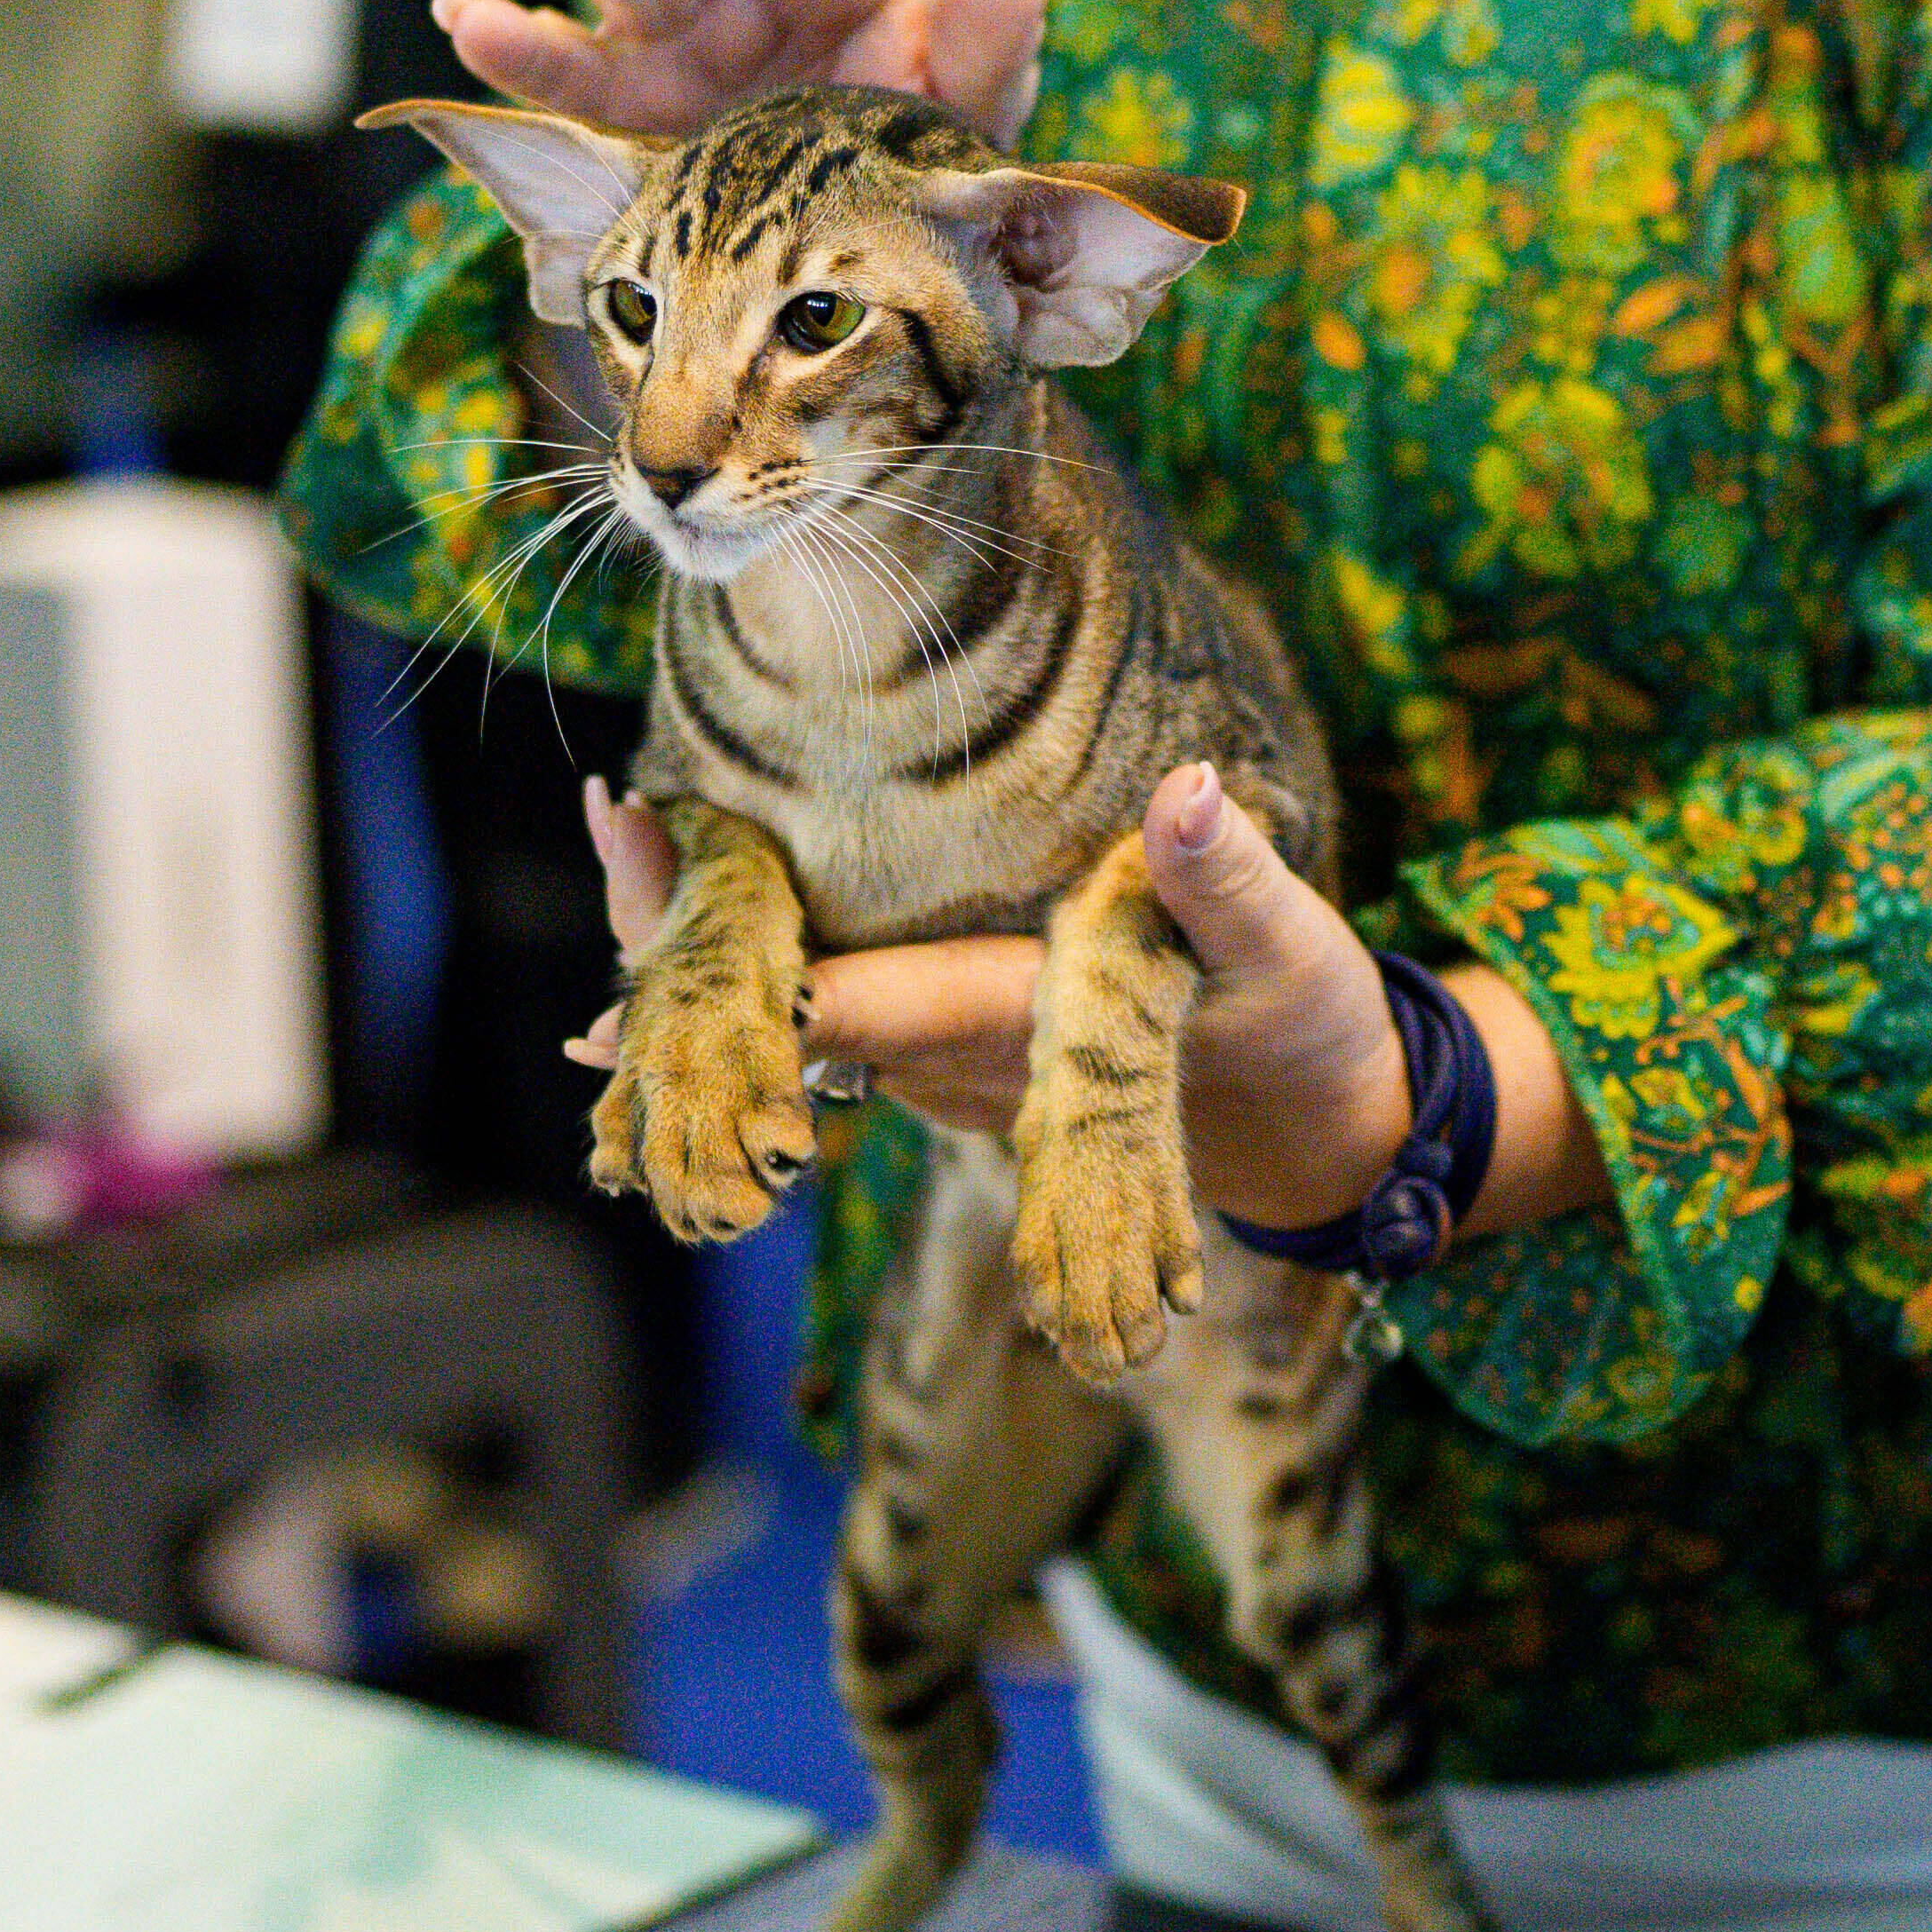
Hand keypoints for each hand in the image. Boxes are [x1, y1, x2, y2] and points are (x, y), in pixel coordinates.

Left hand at [571, 762, 1413, 1224]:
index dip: (745, 970)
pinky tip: (716, 887)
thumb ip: (1232, 880)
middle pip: (789, 1013)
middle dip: (687, 939)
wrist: (1323, 1138)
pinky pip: (838, 1014)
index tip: (658, 932)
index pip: (851, 1005)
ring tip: (627, 827)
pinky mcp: (958, 1057)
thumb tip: (1188, 793)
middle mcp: (956, 1063)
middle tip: (607, 817)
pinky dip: (772, 961)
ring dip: (716, 951)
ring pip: (802, 1017)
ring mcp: (949, 1068)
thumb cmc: (1306, 1032)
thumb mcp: (1293, 950)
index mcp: (1015, 1028)